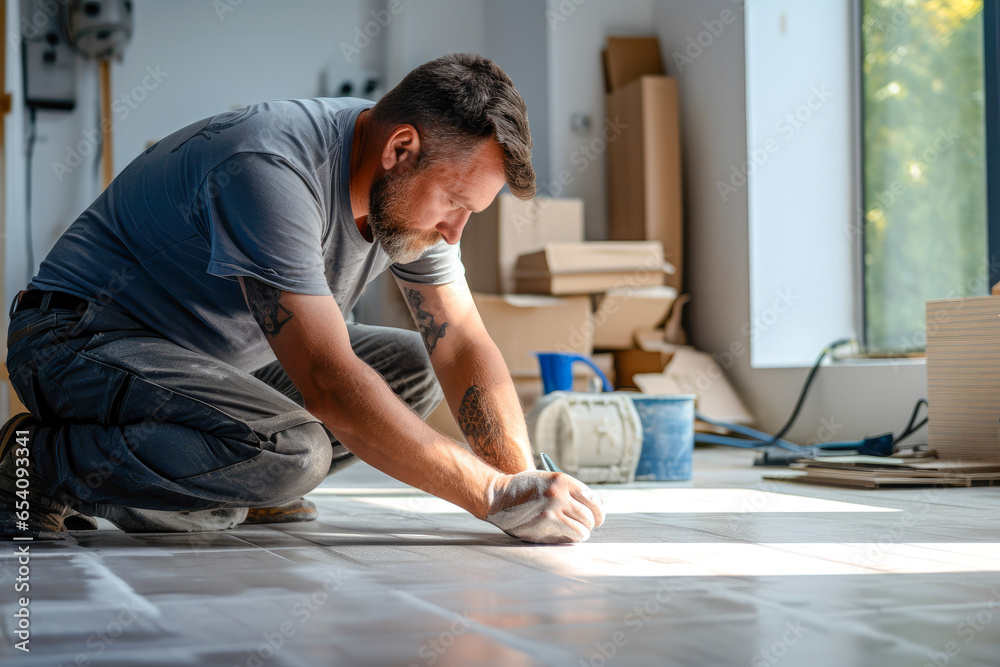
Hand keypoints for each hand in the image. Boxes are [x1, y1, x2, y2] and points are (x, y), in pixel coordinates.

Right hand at [485, 471, 604, 543]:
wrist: (498, 496)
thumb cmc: (525, 491)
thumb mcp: (549, 482)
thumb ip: (570, 493)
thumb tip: (597, 507)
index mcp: (563, 480)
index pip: (594, 498)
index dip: (598, 510)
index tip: (597, 516)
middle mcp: (561, 492)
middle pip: (592, 513)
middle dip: (592, 523)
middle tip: (588, 526)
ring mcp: (554, 508)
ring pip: (585, 526)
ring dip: (583, 532)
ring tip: (578, 532)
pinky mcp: (547, 522)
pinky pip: (573, 534)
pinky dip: (574, 537)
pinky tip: (568, 535)